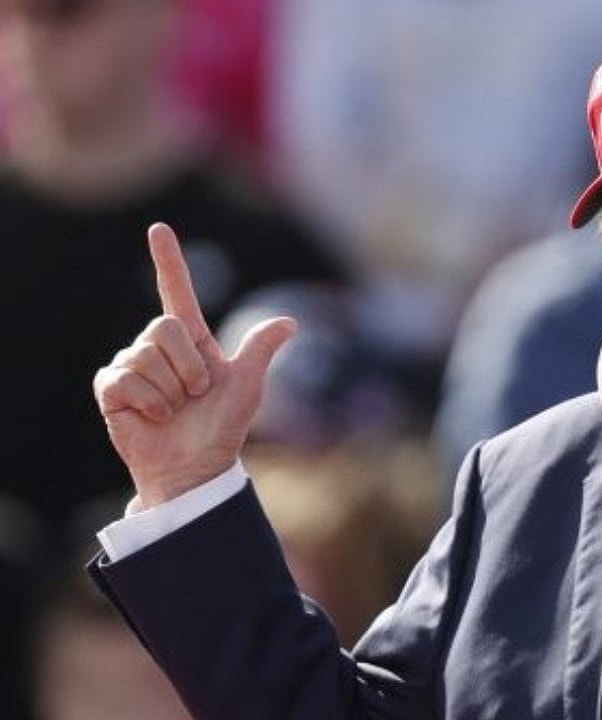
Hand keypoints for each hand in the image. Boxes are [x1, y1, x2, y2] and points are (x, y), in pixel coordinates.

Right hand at [93, 223, 296, 508]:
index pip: (177, 291)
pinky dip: (148, 402)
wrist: (196, 466)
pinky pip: (125, 380)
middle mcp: (158, 347)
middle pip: (165, 328)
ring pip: (146, 356)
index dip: (168, 260)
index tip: (159, 228)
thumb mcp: (247, 387)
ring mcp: (131, 365)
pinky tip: (152, 417)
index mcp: (191, 341)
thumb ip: (260, 350)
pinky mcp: (111, 387)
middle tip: (195, 395)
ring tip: (174, 410)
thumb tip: (290, 321)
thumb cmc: (221, 428)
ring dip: (169, 390)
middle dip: (188, 367)